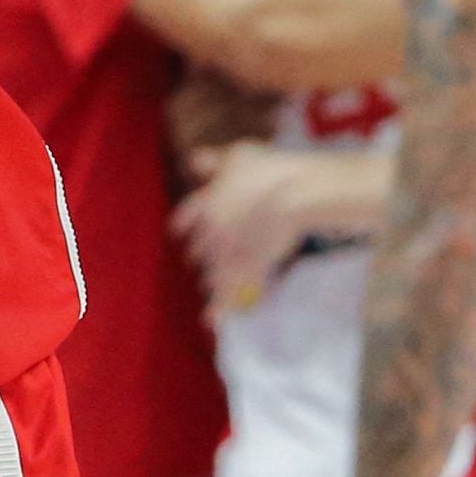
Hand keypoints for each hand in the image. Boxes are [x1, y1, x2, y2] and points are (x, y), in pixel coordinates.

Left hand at [176, 143, 376, 306]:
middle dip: (201, 254)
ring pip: (212, 273)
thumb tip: (194, 159)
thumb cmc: (272, 169)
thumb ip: (214, 161)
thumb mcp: (238, 156)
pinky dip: (220, 307)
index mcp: (208, 204)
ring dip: (211, 281)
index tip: (178, 232)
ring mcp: (229, 250)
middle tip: (199, 259)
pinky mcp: (248, 267)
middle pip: (199, 249)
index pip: (185, 218)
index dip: (184, 225)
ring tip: (209, 288)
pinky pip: (229, 291)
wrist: (297, 193)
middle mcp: (213, 230)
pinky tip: (211, 320)